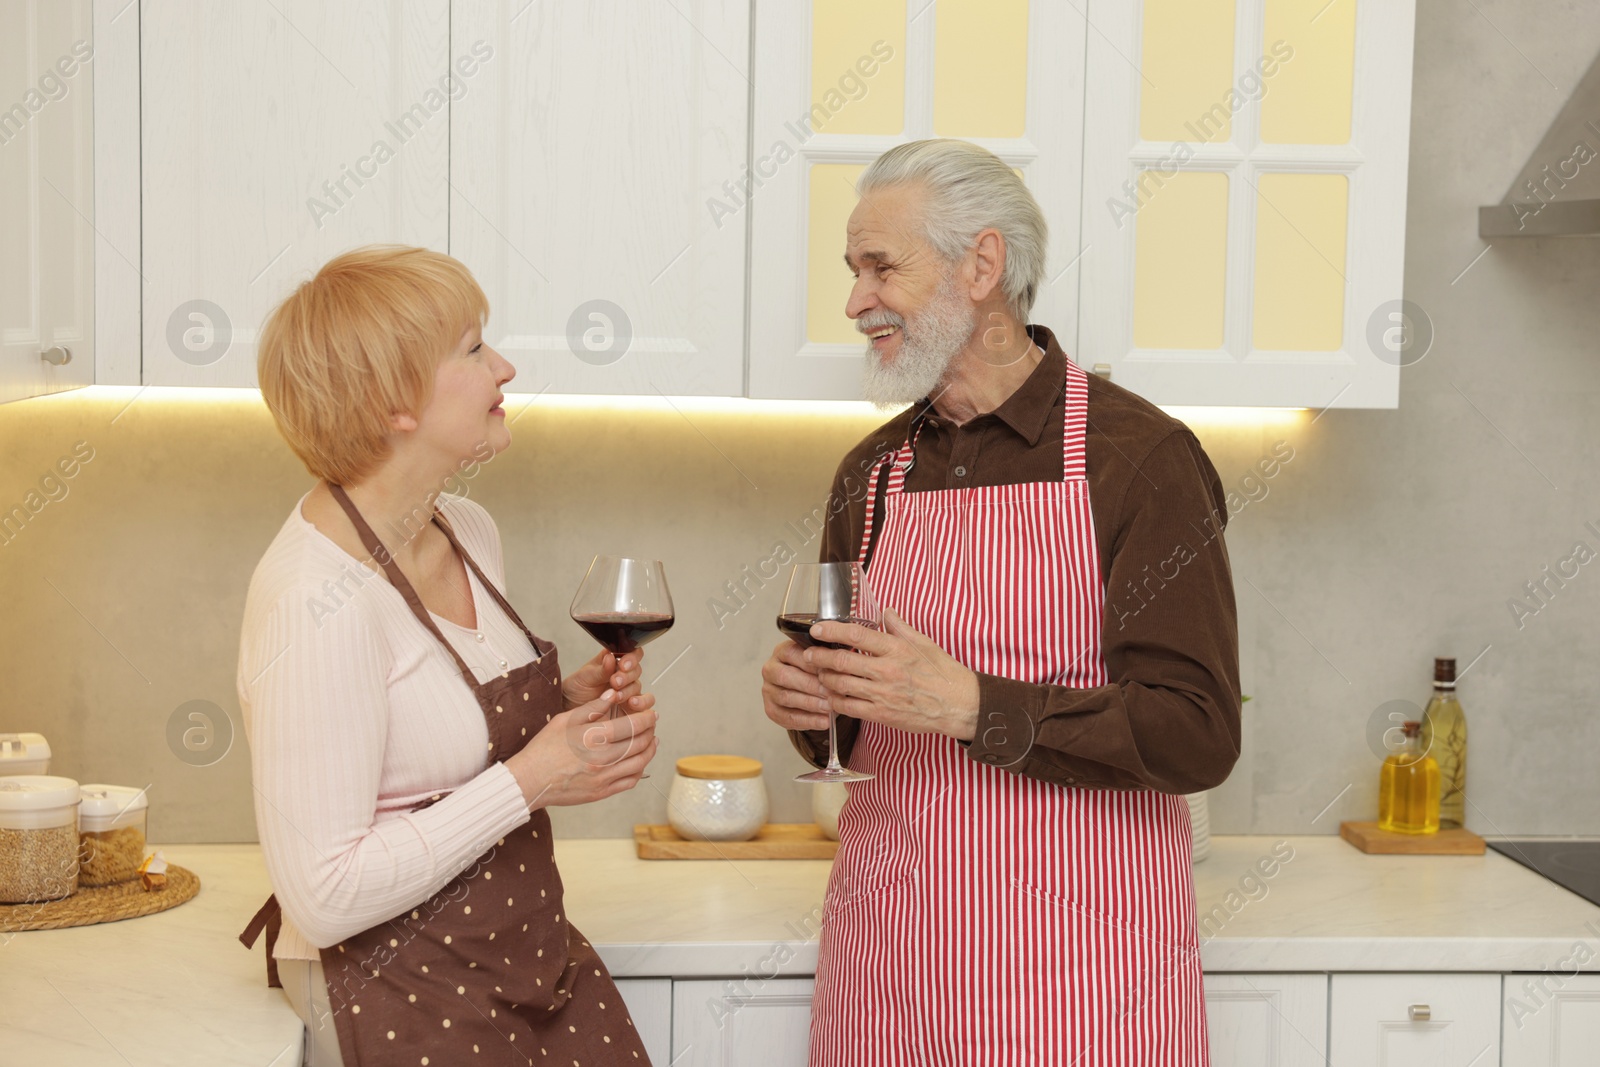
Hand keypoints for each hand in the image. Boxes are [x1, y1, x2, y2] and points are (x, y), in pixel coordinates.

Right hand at [505, 689, 658, 807]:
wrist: (530, 780)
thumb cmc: (544, 748)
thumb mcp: (565, 720)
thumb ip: (593, 707)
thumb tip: (613, 695)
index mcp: (594, 737)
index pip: (633, 726)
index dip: (647, 718)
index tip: (651, 713)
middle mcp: (603, 758)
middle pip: (640, 744)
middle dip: (651, 731)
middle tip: (653, 724)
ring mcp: (604, 777)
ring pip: (639, 763)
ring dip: (650, 750)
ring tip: (652, 741)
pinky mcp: (601, 792)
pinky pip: (630, 781)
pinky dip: (640, 770)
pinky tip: (639, 761)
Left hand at [563, 648, 651, 717]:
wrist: (570, 711)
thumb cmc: (576, 691)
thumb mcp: (583, 678)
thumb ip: (600, 670)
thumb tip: (610, 657)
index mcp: (614, 663)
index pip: (631, 653)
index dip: (631, 657)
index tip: (622, 664)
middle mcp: (624, 677)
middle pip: (637, 670)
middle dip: (627, 676)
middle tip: (614, 682)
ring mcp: (628, 693)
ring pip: (639, 687)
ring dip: (631, 690)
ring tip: (617, 696)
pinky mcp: (631, 710)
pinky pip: (645, 706)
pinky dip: (642, 704)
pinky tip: (631, 704)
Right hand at [761, 639, 831, 731]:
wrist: (810, 691)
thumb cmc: (816, 671)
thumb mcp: (821, 660)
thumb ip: (826, 659)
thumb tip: (839, 665)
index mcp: (782, 651)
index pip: (793, 654)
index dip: (812, 664)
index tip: (831, 672)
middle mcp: (770, 669)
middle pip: (785, 676)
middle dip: (811, 686)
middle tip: (831, 693)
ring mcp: (768, 690)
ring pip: (786, 698)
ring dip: (810, 704)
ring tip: (829, 708)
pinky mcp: (770, 709)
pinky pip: (787, 717)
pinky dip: (807, 720)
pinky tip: (824, 721)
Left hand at [804, 608, 979, 740]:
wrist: (959, 705)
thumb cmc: (943, 673)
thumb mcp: (924, 643)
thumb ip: (899, 627)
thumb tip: (883, 612)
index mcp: (896, 649)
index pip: (856, 636)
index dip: (831, 631)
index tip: (816, 629)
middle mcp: (886, 671)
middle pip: (841, 662)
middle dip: (819, 657)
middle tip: (808, 654)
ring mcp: (882, 694)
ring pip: (840, 685)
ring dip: (825, 679)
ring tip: (818, 674)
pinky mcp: (881, 714)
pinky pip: (849, 708)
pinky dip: (835, 701)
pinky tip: (831, 696)